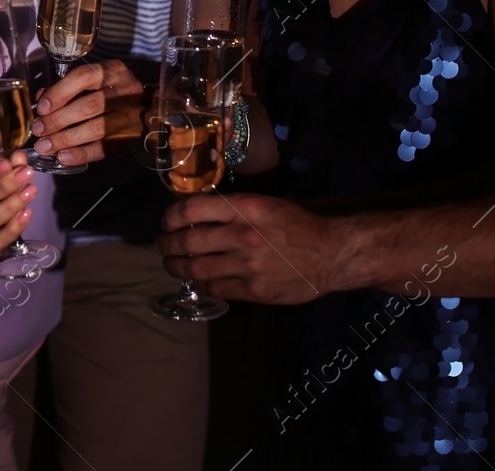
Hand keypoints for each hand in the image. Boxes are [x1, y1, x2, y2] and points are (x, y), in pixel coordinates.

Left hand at [31, 59, 144, 165]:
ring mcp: (129, 116)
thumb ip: (66, 88)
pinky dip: (81, 154)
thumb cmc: (110, 91)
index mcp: (112, 71)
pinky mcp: (128, 138)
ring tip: (45, 146)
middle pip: (90, 106)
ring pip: (97, 129)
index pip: (84, 77)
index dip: (60, 93)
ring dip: (66, 139)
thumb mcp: (92, 81)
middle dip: (59, 119)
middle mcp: (124, 91)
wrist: (147, 110)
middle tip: (38, 130)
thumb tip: (41, 103)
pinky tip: (63, 157)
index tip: (42, 108)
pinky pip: (104, 148)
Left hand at [156, 192, 337, 305]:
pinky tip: (199, 281)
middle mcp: (242, 235)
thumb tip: (195, 214)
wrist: (332, 253)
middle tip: (162, 246)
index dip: (171, 216)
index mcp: (245, 208)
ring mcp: (248, 266)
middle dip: (167, 244)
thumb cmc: (298, 224)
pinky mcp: (255, 291)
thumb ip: (232, 209)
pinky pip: (216, 288)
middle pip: (188, 241)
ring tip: (171, 264)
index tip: (166, 221)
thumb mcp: (264, 204)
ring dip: (177, 267)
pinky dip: (202, 285)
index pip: (192, 209)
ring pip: (196, 269)